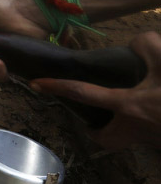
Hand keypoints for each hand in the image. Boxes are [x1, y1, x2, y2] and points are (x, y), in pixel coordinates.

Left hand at [30, 32, 160, 149]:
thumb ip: (145, 45)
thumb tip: (135, 44)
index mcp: (129, 106)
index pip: (84, 94)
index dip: (57, 87)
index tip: (35, 84)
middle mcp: (137, 128)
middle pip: (105, 139)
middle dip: (98, 130)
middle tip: (97, 112)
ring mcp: (153, 138)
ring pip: (128, 138)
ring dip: (123, 126)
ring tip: (128, 104)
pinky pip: (147, 132)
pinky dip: (147, 120)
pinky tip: (153, 104)